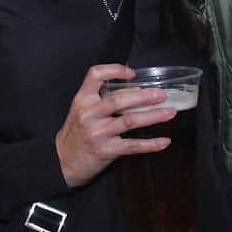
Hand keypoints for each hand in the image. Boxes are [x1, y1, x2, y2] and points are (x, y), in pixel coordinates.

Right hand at [55, 64, 175, 187]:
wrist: (62, 162)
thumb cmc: (76, 133)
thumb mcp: (81, 111)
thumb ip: (101, 99)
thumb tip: (135, 87)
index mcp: (82, 100)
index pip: (95, 75)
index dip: (115, 70)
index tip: (133, 73)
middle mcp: (89, 114)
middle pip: (118, 99)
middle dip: (143, 96)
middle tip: (162, 94)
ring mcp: (97, 133)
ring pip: (129, 121)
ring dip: (153, 116)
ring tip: (170, 112)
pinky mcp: (105, 151)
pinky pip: (132, 146)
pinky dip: (150, 144)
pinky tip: (164, 141)